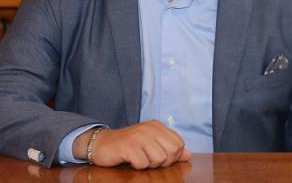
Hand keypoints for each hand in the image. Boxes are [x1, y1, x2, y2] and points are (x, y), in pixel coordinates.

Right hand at [74, 120, 191, 168]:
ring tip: (138, 158)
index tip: (159, 157)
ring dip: (148, 164)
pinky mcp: (128, 146)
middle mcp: (149, 128)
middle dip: (162, 162)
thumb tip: (189, 155)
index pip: (179, 144)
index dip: (172, 156)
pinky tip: (130, 160)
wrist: (101, 143)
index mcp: (157, 126)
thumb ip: (170, 148)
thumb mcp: (151, 144)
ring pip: (158, 159)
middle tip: (148, 159)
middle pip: (171, 152)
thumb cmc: (128, 145)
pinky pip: (142, 164)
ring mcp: (139, 136)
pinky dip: (137, 166)